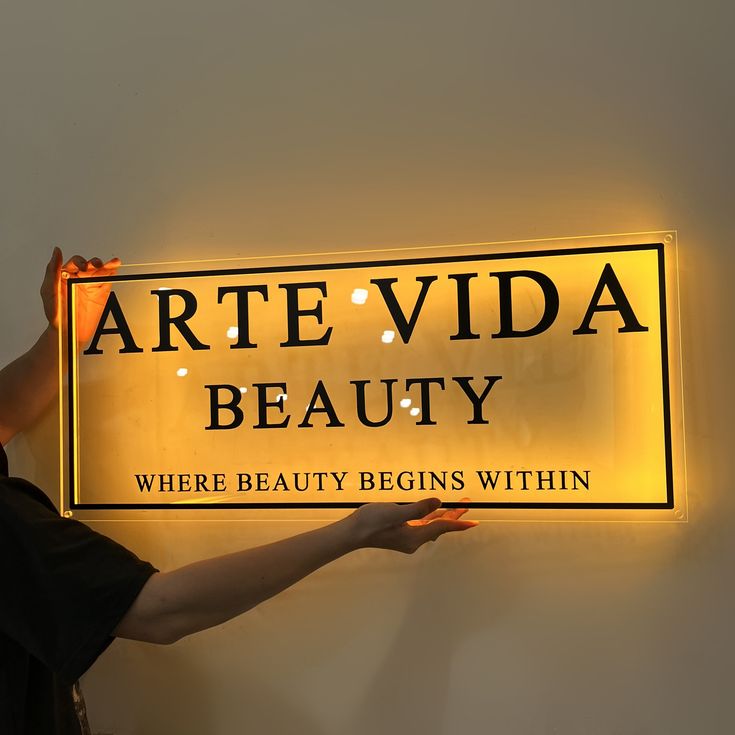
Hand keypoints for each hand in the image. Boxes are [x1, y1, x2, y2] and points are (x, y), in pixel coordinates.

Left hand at [41, 247, 121, 341]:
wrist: (69, 332)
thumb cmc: (56, 313)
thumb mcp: (48, 290)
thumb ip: (52, 270)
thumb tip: (56, 251)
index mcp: (65, 275)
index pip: (75, 262)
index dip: (80, 263)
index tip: (83, 269)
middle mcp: (78, 277)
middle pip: (90, 264)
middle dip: (94, 263)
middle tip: (96, 266)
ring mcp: (91, 284)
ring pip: (101, 270)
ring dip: (107, 265)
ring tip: (113, 263)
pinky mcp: (101, 292)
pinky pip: (108, 280)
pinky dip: (112, 273)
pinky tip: (115, 268)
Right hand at [346, 497, 477, 553]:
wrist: (352, 532)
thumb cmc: (371, 521)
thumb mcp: (395, 512)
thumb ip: (418, 508)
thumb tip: (438, 503)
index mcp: (414, 536)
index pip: (442, 527)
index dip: (458, 522)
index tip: (474, 522)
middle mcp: (413, 540)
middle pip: (439, 527)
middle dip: (453, 516)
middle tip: (466, 505)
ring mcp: (407, 538)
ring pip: (431, 526)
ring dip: (443, 516)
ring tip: (454, 507)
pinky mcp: (401, 534)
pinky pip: (422, 526)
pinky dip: (431, 518)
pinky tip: (433, 512)